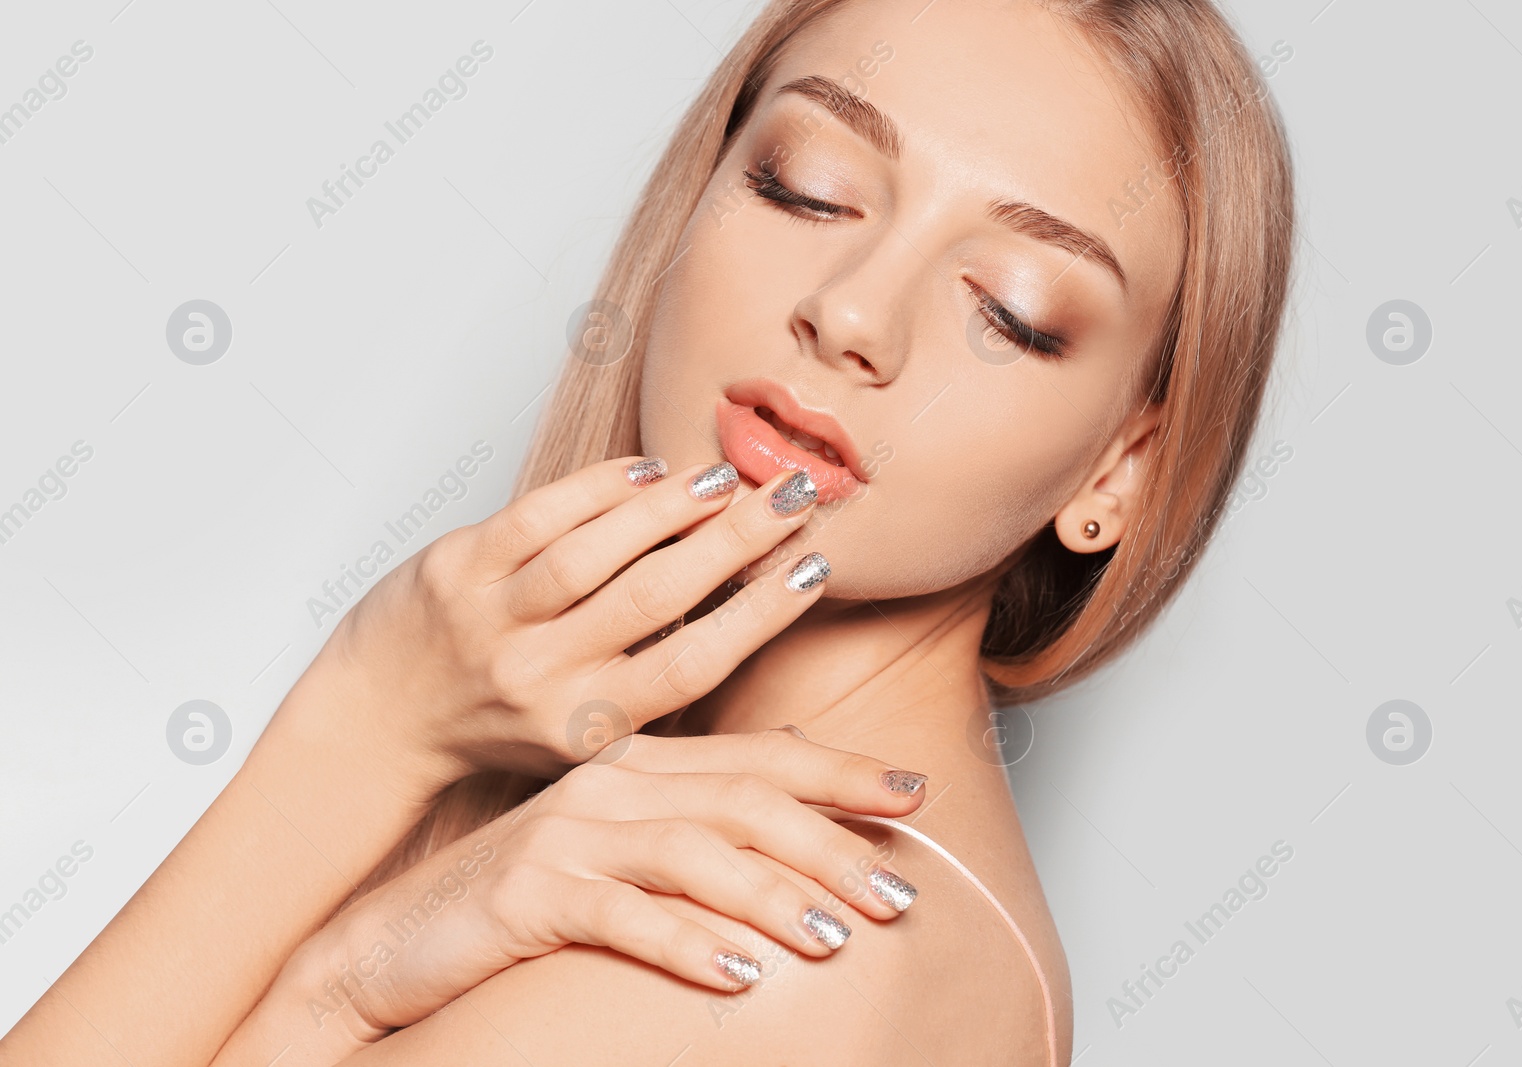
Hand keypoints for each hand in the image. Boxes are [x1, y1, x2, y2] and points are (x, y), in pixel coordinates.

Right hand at [262, 730, 926, 1055]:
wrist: (391, 939)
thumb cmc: (519, 895)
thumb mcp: (618, 847)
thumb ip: (698, 823)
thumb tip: (797, 814)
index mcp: (639, 763)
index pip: (761, 759)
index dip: (842, 773)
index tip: (915, 793)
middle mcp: (610, 786)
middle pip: (743, 802)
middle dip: (831, 845)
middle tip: (900, 894)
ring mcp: (566, 835)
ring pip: (694, 854)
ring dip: (774, 897)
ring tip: (836, 938)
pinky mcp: (529, 892)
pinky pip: (625, 917)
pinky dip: (689, 944)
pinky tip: (740, 975)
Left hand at [323, 455, 827, 784]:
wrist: (377, 722)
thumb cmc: (498, 723)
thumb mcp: (582, 733)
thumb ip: (654, 683)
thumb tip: (754, 612)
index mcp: (584, 726)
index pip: (693, 664)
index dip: (761, 613)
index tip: (813, 567)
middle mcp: (540, 676)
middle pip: (658, 596)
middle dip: (738, 540)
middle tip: (796, 497)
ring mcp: (492, 619)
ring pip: (598, 550)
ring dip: (674, 507)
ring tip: (728, 478)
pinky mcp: (455, 568)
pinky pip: (539, 516)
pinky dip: (601, 488)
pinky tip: (649, 470)